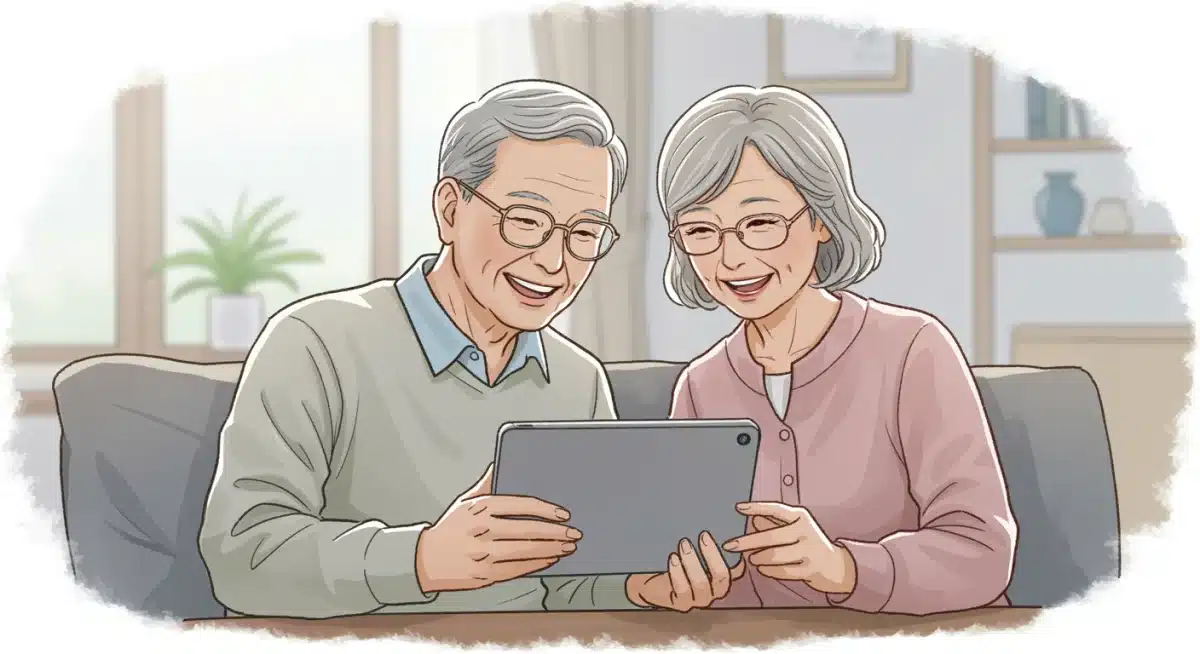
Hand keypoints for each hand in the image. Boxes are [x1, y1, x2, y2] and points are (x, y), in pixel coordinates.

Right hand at [415, 464, 580, 593]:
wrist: (425, 559)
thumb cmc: (450, 528)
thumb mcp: (466, 500)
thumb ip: (487, 482)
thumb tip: (501, 461)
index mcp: (481, 507)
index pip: (522, 505)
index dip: (546, 509)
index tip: (563, 513)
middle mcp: (483, 529)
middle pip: (529, 530)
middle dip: (556, 532)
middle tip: (574, 532)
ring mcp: (484, 553)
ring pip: (527, 551)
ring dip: (552, 549)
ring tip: (567, 546)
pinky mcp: (485, 574)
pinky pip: (518, 569)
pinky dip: (538, 564)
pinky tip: (550, 559)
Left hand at [625, 532, 745, 611]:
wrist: (651, 581)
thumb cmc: (676, 560)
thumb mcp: (692, 549)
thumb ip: (703, 539)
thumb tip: (709, 510)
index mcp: (721, 576)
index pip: (737, 567)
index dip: (737, 553)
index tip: (730, 534)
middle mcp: (714, 590)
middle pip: (722, 577)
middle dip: (712, 555)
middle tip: (703, 535)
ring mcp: (699, 599)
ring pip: (701, 584)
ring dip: (693, 562)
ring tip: (684, 544)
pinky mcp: (681, 604)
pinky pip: (682, 590)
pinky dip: (678, 572)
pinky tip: (673, 558)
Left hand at [722, 502, 855, 594]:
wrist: (835, 565)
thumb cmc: (808, 543)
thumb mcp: (794, 529)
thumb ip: (774, 524)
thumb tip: (752, 520)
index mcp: (801, 517)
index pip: (776, 509)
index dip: (756, 508)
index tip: (738, 508)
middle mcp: (806, 531)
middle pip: (771, 536)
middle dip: (747, 542)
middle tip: (731, 545)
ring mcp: (810, 551)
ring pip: (775, 556)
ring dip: (758, 558)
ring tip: (751, 558)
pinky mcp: (810, 569)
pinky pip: (782, 571)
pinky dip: (768, 570)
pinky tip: (761, 568)